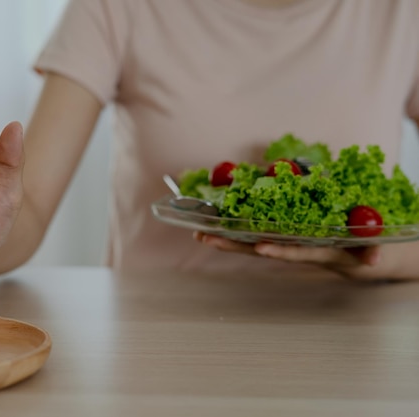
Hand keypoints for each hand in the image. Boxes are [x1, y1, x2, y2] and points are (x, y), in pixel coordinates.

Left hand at [193, 231, 404, 280]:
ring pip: (254, 243)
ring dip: (228, 239)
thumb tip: (375, 259)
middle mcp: (296, 251)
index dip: (280, 250)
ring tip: (201, 235)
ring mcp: (288, 246)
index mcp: (318, 253)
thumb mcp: (373, 253)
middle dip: (233, 245)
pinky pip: (258, 235)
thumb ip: (372, 254)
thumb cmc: (368, 252)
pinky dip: (239, 230)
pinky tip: (218, 225)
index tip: (261, 247)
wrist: (363, 259)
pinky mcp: (285, 240)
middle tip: (205, 238)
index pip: (296, 252)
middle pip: (261, 248)